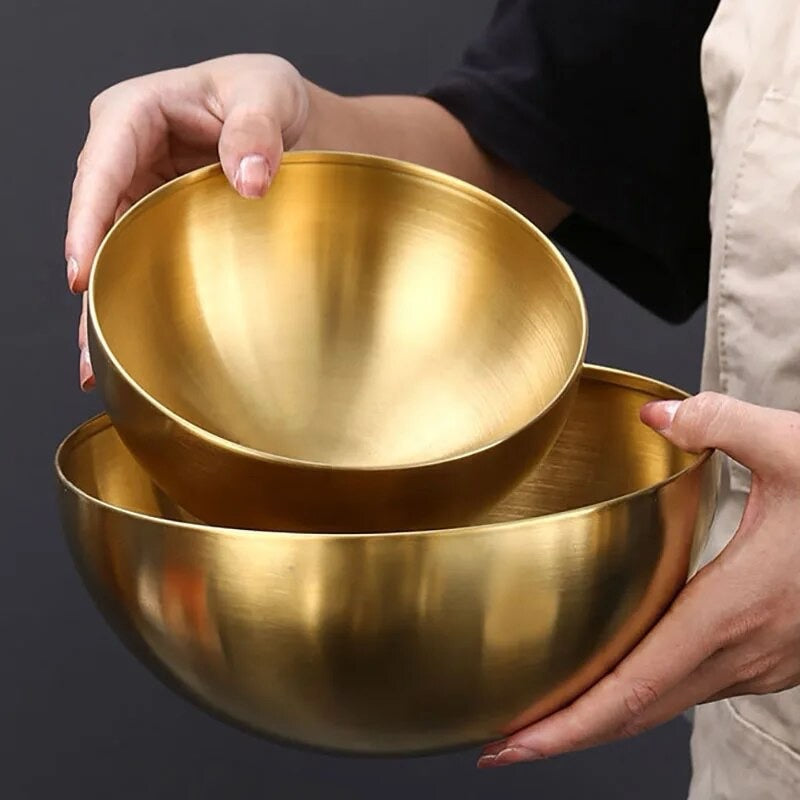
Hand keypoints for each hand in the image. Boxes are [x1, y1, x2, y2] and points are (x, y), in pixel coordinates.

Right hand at [66, 54, 309, 389]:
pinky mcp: (158, 219)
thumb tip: (249, 179)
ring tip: (96, 358)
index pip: (101, 169)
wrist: (293, 123)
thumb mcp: (268, 93)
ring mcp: (139, 190)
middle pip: (96, 218)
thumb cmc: (269, 97)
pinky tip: (122, 341)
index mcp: (136, 113)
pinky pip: (135, 257)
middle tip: (93, 337)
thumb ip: (257, 130)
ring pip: (110, 248)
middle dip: (90, 277)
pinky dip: (128, 298)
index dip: (87, 221)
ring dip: (103, 302)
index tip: (83, 271)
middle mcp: (126, 155)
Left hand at [478, 391, 799, 767]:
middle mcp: (745, 651)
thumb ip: (720, 425)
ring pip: (665, 703)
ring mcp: (761, 662)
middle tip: (502, 742)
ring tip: (545, 715)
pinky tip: (617, 678)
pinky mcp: (771, 655)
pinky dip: (642, 694)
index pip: (633, 686)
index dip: (568, 723)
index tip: (512, 742)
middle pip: (637, 712)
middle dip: (565, 734)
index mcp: (736, 609)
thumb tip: (656, 417)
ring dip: (602, 716)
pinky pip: (691, 685)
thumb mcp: (796, 449)